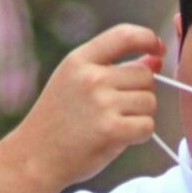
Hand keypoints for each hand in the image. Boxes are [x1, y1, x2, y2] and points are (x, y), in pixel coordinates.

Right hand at [1, 24, 163, 191]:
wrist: (33, 158)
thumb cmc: (58, 120)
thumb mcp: (74, 82)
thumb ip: (113, 68)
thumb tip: (156, 59)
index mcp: (79, 60)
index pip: (125, 35)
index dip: (148, 38)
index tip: (158, 49)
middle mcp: (91, 77)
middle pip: (145, 75)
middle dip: (140, 92)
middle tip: (117, 110)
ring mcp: (101, 103)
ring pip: (150, 102)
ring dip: (140, 115)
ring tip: (113, 124)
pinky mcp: (110, 129)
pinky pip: (147, 125)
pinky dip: (139, 134)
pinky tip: (117, 138)